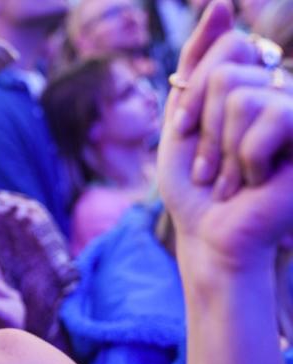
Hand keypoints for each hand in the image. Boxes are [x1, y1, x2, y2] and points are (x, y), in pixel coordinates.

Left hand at [159, 0, 292, 270]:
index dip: (194, 92)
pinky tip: (257, 180)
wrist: (209, 237)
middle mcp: (287, 92)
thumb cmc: (196, 188)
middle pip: (230, 72)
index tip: (185, 133)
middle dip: (205, 127)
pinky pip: (271, 115)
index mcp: (258, 84)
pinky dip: (248, 155)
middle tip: (213, 168)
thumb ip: (199, 63)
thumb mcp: (183, 118)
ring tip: (232, 179)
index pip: (227, 46)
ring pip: (244, 95)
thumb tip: (219, 4)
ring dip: (223, 147)